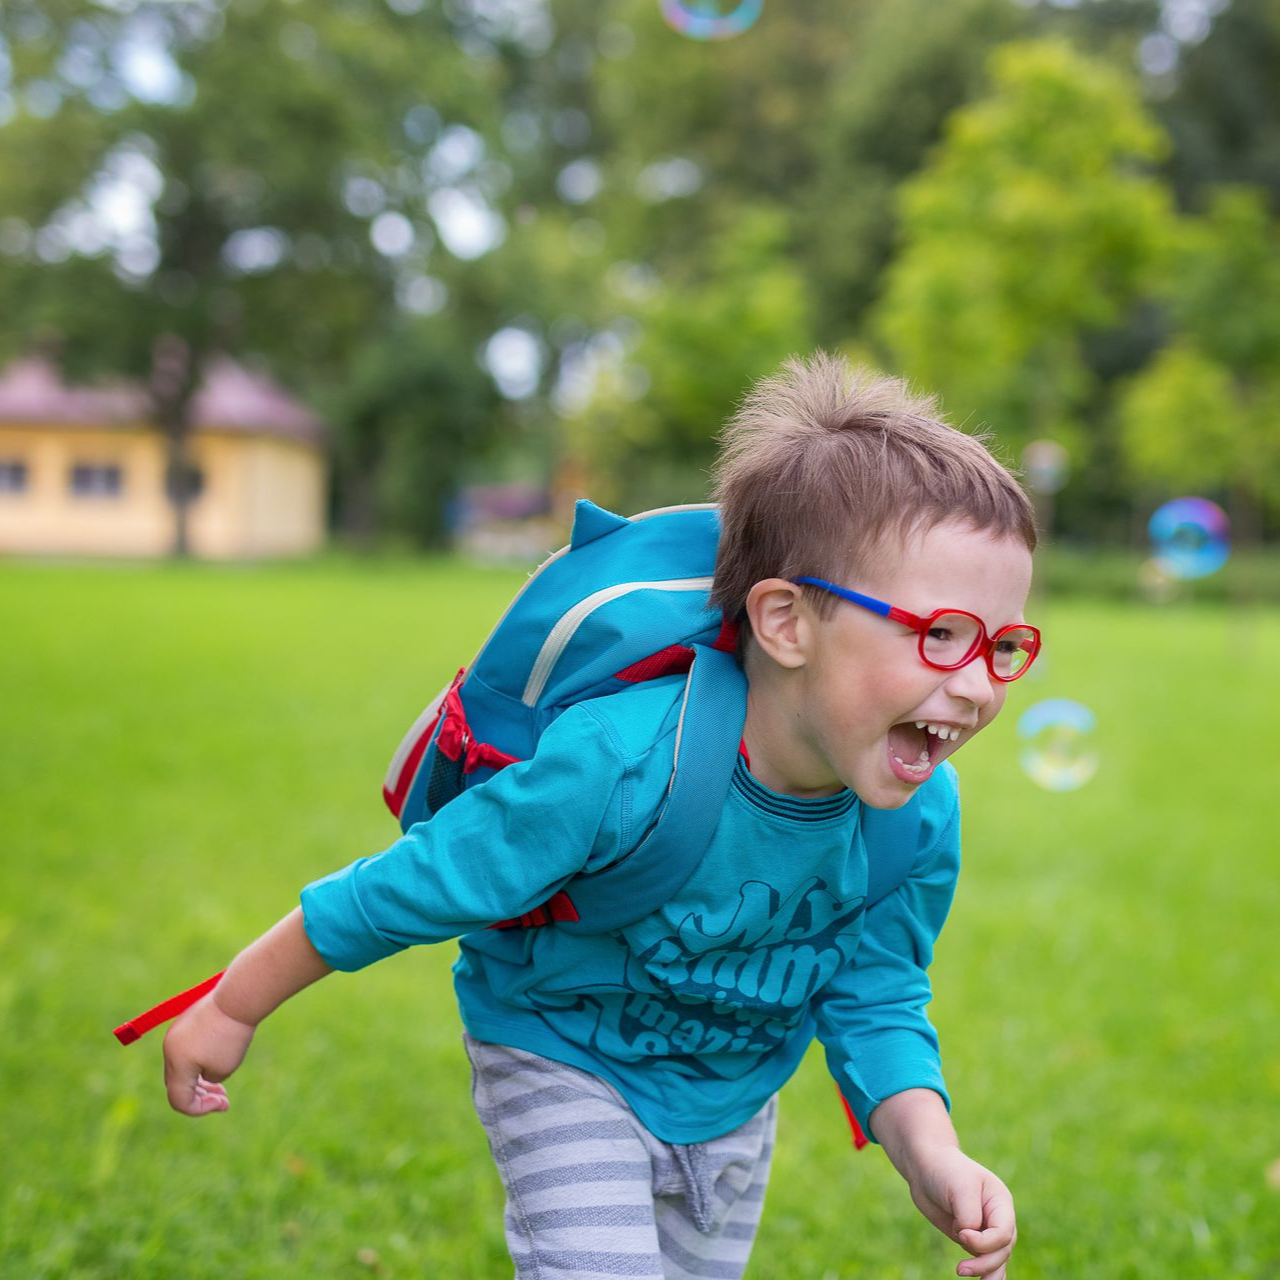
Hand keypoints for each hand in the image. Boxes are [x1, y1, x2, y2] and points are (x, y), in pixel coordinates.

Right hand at [162, 992, 254, 1116]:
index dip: (199, 1109)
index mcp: (176, 1063)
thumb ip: (207, 1081)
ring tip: (221, 1087)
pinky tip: (218, 1061)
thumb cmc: (232, 1034)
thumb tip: (202, 1075)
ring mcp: (176, 1033)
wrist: (237, 997)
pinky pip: (187, 1050)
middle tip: (223, 1099)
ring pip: (182, 1067)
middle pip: (177, 1083)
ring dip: (199, 1079)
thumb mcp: (223, 1069)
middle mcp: (170, 1048)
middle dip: (200, 1095)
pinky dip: (199, 1061)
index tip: (223, 1104)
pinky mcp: (185, 1022)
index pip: (178, 1099)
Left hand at [905, 1145, 1015, 1278]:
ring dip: (985, 1272)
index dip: (985, 1241)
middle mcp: (997, 1218)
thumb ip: (968, 1215)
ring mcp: (985, 1229)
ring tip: (968, 1276)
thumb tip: (968, 1238)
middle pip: (1002, 1250)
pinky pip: (984, 1259)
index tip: (960, 1234)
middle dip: (984, 1262)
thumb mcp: (959, 1186)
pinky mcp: (970, 1238)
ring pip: (995, 1259)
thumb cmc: (944, 1170)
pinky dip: (985, 1272)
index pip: (1003, 1232)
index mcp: (1000, 1202)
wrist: (925, 1166)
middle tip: (960, 1269)